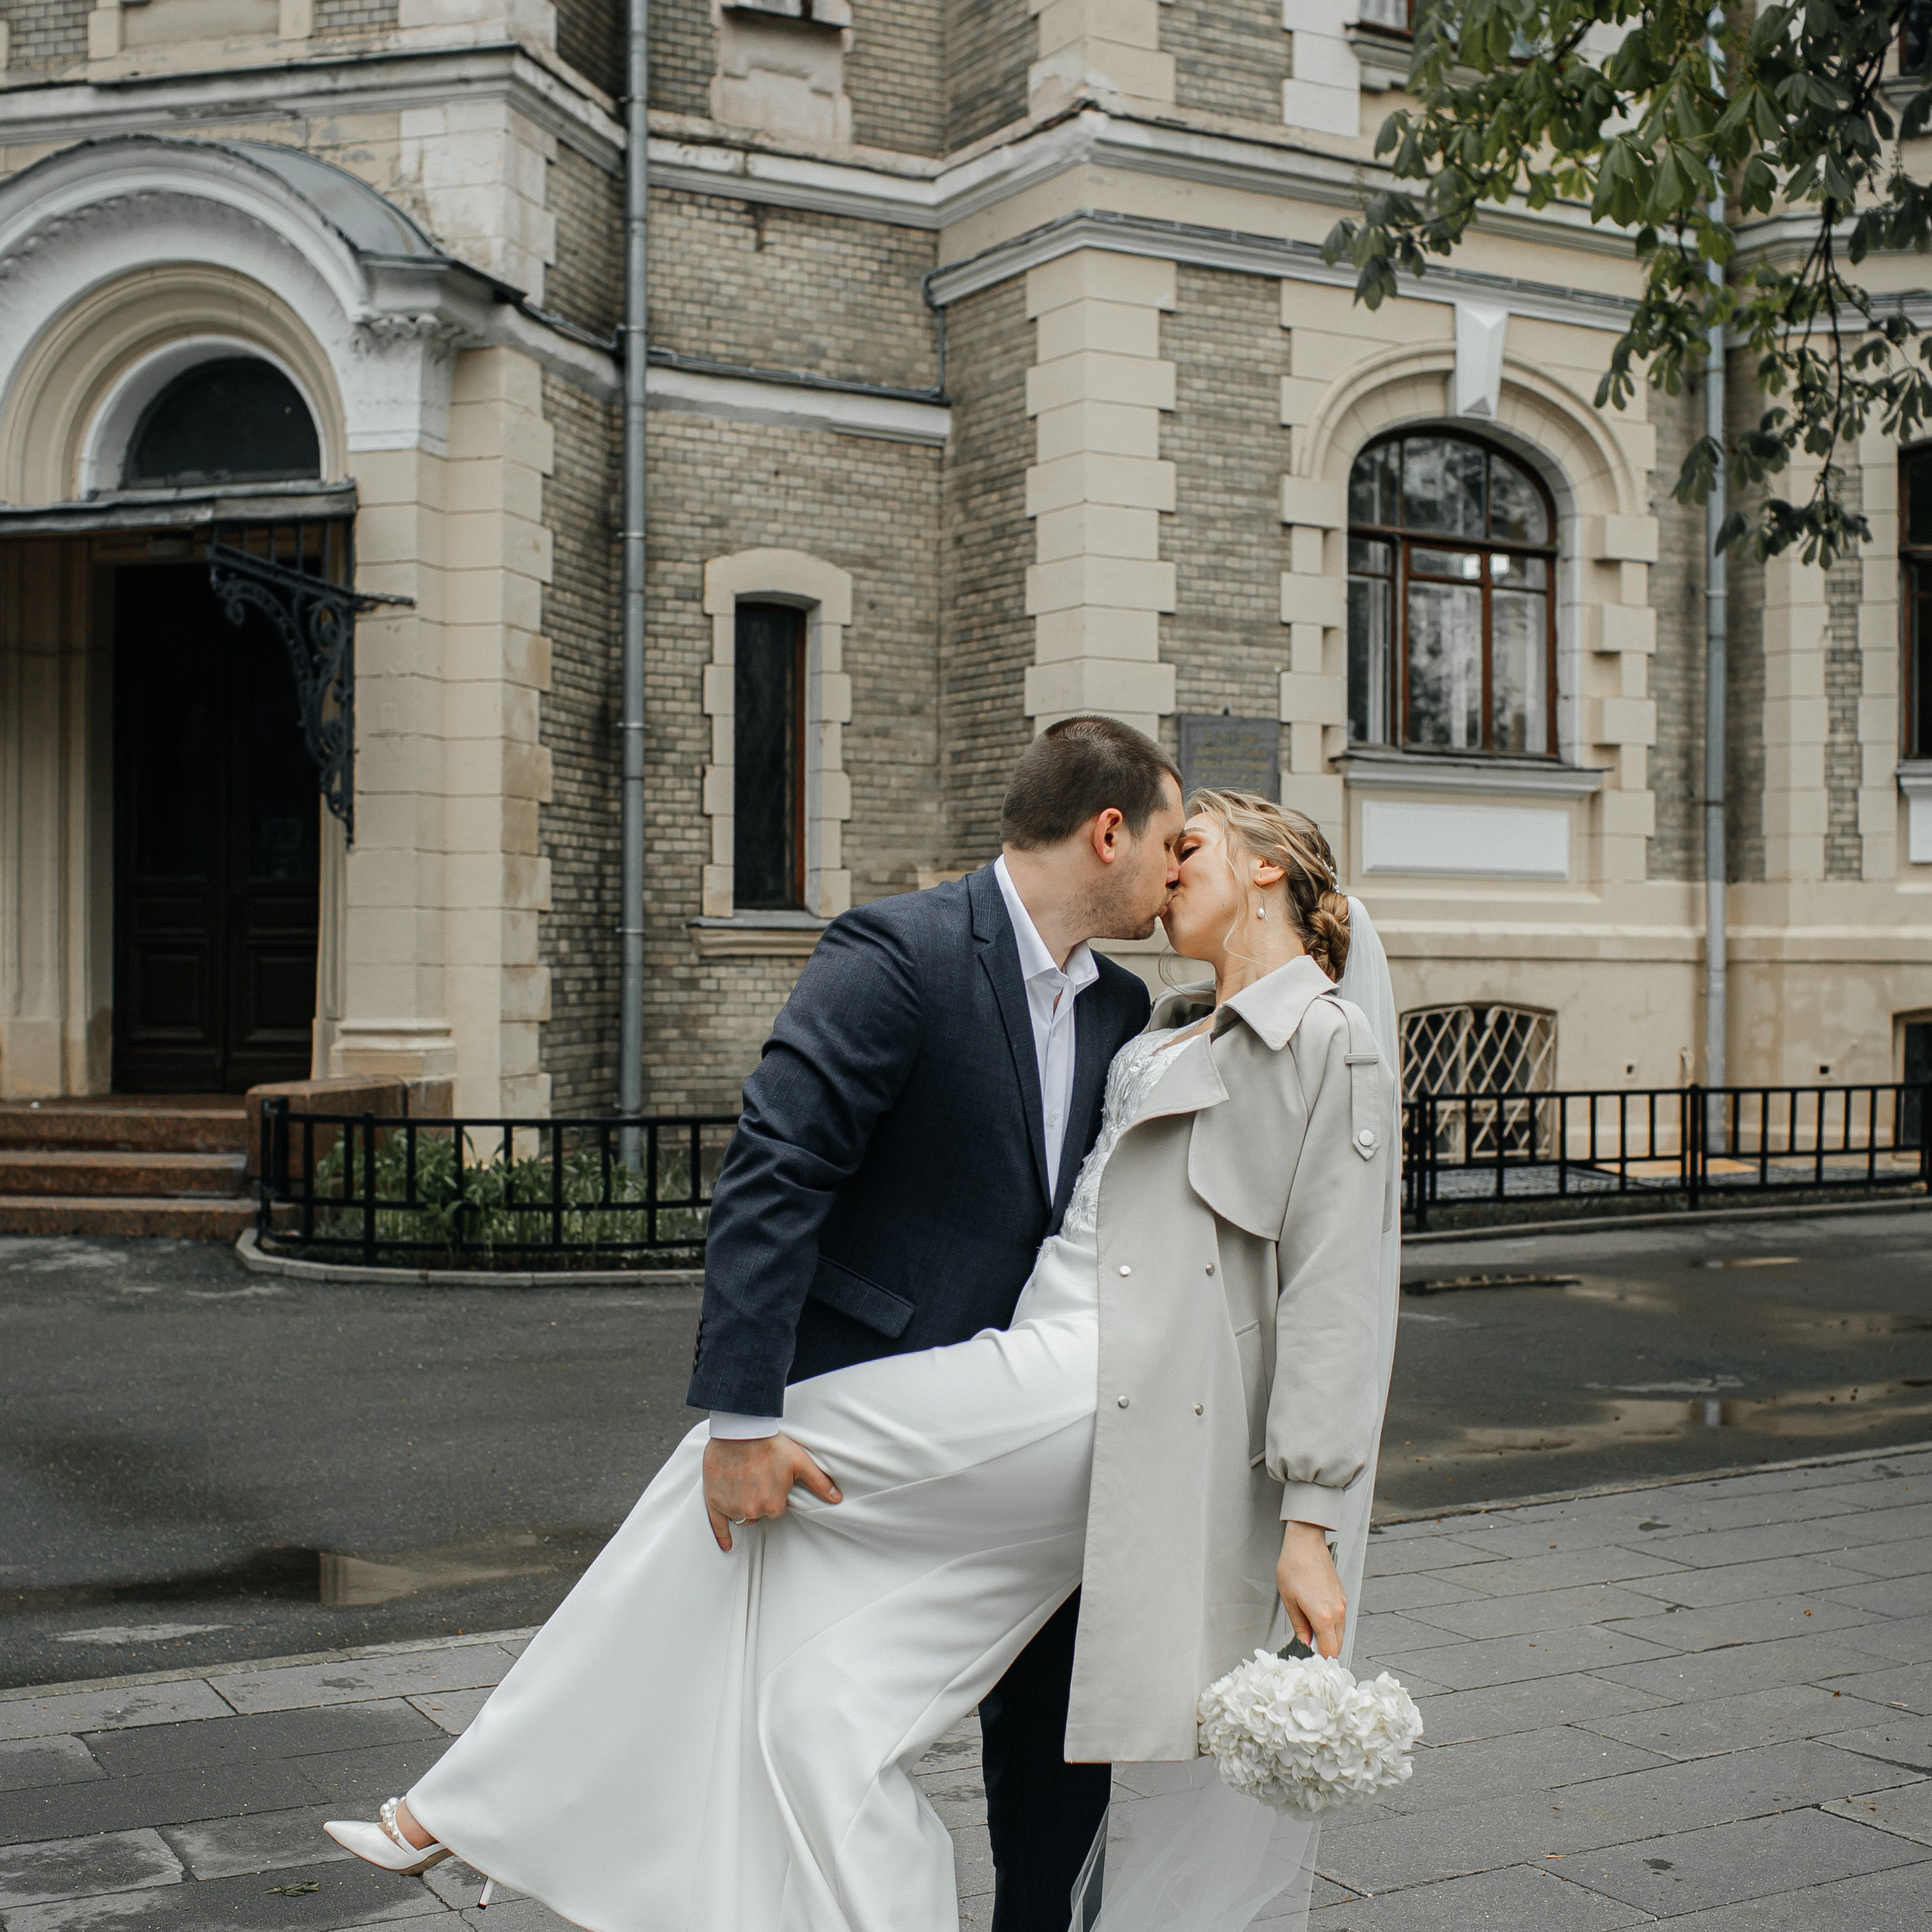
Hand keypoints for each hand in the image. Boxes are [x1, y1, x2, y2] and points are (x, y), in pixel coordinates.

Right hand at [702, 1433, 841, 1551]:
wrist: (742, 1429)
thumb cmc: (771, 1444)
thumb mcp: (800, 1462)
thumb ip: (819, 1483)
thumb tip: (836, 1498)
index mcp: (772, 1505)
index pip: (775, 1509)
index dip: (774, 1494)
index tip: (771, 1480)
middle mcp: (751, 1510)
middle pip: (758, 1513)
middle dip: (759, 1500)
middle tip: (758, 1478)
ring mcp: (731, 1506)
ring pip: (741, 1515)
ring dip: (743, 1505)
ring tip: (745, 1484)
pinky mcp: (714, 1500)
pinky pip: (717, 1525)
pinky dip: (722, 1535)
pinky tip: (727, 1544)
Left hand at [1277, 1519, 1346, 1657]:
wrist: (1305, 1542)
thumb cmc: (1294, 1565)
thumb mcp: (1289, 1601)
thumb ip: (1299, 1627)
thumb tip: (1303, 1643)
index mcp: (1324, 1616)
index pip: (1329, 1652)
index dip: (1319, 1660)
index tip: (1309, 1661)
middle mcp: (1338, 1611)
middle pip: (1338, 1645)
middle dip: (1324, 1652)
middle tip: (1308, 1652)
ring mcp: (1342, 1603)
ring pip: (1340, 1632)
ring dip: (1328, 1638)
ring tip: (1311, 1636)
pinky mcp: (1342, 1595)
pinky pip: (1340, 1619)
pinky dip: (1331, 1625)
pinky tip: (1317, 1620)